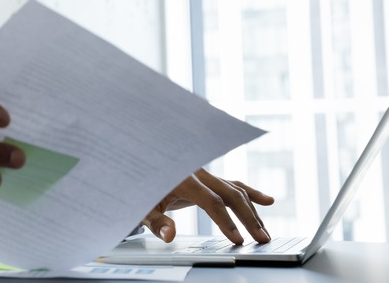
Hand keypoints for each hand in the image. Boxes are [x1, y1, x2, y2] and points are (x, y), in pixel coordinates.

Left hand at [142, 168, 273, 244]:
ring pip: (235, 189)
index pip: (211, 201)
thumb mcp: (142, 207)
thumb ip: (156, 222)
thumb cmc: (140, 189)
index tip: (238, 239)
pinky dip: (250, 192)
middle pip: (230, 193)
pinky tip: (268, 201)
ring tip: (264, 233)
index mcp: (183, 178)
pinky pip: (232, 184)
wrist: (139, 167)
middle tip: (262, 239)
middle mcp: (197, 172)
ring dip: (252, 211)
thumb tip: (170, 236)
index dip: (226, 221)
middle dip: (248, 217)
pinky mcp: (208, 179)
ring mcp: (205, 174)